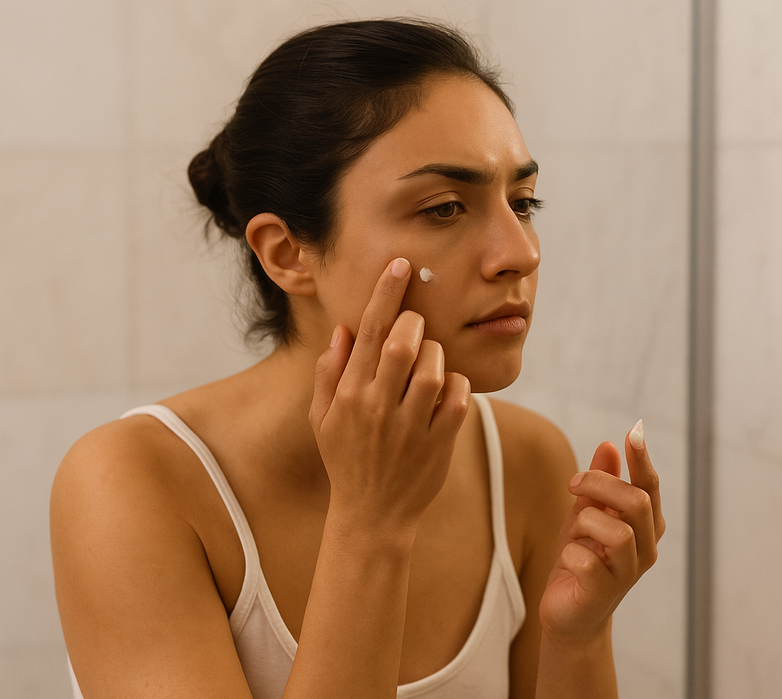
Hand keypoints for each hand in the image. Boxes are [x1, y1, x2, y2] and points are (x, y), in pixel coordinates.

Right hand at [308, 258, 470, 533]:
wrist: (371, 517)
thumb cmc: (346, 461)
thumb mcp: (323, 419)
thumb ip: (330, 373)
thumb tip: (342, 330)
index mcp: (349, 395)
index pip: (369, 333)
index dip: (387, 294)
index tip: (402, 265)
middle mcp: (378, 407)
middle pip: (405, 345)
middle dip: (416, 324)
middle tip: (417, 326)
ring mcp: (410, 426)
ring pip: (433, 369)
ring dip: (437, 355)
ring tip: (430, 363)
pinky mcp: (439, 443)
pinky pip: (458, 399)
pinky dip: (458, 386)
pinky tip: (447, 391)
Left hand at [538, 420, 664, 642]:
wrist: (568, 613)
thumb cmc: (581, 560)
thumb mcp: (586, 514)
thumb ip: (599, 484)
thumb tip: (609, 445)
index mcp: (645, 524)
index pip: (650, 486)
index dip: (642, 459)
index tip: (633, 432)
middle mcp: (646, 547)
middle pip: (635, 501)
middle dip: (600, 484)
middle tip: (573, 484)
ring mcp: (629, 571)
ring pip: (616, 530)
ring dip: (586, 522)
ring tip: (576, 535)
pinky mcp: (606, 591)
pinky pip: (585, 559)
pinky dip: (569, 553)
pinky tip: (569, 563)